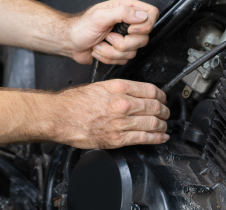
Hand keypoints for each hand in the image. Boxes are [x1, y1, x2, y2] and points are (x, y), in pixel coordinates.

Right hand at [50, 79, 169, 148]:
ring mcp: (121, 122)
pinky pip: (144, 138)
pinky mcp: (117, 139)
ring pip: (153, 123)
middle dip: (165, 111)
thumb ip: (118, 89)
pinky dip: (157, 138)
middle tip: (166, 113)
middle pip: (155, 107)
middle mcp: (122, 104)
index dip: (162, 96)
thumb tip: (134, 93)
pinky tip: (161, 137)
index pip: (151, 90)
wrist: (59, 116)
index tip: (163, 98)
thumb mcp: (99, 86)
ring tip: (164, 126)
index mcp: (119, 88)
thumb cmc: (74, 102)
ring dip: (162, 125)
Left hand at [67, 0, 158, 64]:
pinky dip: (109, 57)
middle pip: (145, 37)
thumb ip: (122, 13)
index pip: (151, 14)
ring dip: (112, 51)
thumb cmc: (81, 26)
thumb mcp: (100, 16)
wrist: (70, 42)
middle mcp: (128, 22)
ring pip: (134, 52)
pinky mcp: (120, 51)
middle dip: (124, 43)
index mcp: (125, 8)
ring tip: (101, 42)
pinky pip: (124, 60)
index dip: (145, 24)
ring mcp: (125, 38)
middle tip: (109, 36)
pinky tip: (100, 49)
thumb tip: (141, 15)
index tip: (130, 30)